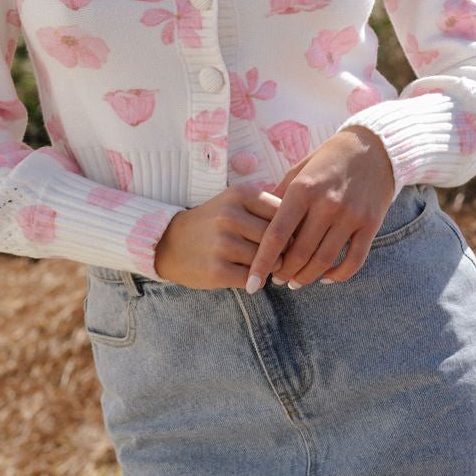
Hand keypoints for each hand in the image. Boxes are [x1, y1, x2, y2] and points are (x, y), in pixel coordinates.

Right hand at [154, 183, 281, 290]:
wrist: (170, 243)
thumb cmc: (214, 223)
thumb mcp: (236, 203)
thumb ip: (269, 209)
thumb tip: (306, 228)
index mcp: (240, 194)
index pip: (283, 213)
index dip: (291, 228)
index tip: (288, 237)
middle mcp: (230, 215)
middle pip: (278, 239)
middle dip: (281, 251)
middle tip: (275, 256)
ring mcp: (222, 243)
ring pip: (266, 260)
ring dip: (267, 267)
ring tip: (257, 264)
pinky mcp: (216, 270)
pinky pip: (253, 279)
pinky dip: (254, 280)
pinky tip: (244, 275)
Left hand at [246, 127, 394, 292]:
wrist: (373, 146)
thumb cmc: (329, 159)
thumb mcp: (299, 170)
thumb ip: (279, 196)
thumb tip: (256, 223)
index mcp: (303, 189)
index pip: (277, 235)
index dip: (263, 263)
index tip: (253, 282)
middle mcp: (327, 204)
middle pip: (299, 254)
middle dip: (284, 273)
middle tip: (277, 280)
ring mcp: (351, 215)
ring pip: (324, 261)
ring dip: (307, 277)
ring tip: (296, 282)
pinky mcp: (371, 224)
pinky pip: (354, 261)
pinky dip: (338, 275)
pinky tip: (326, 277)